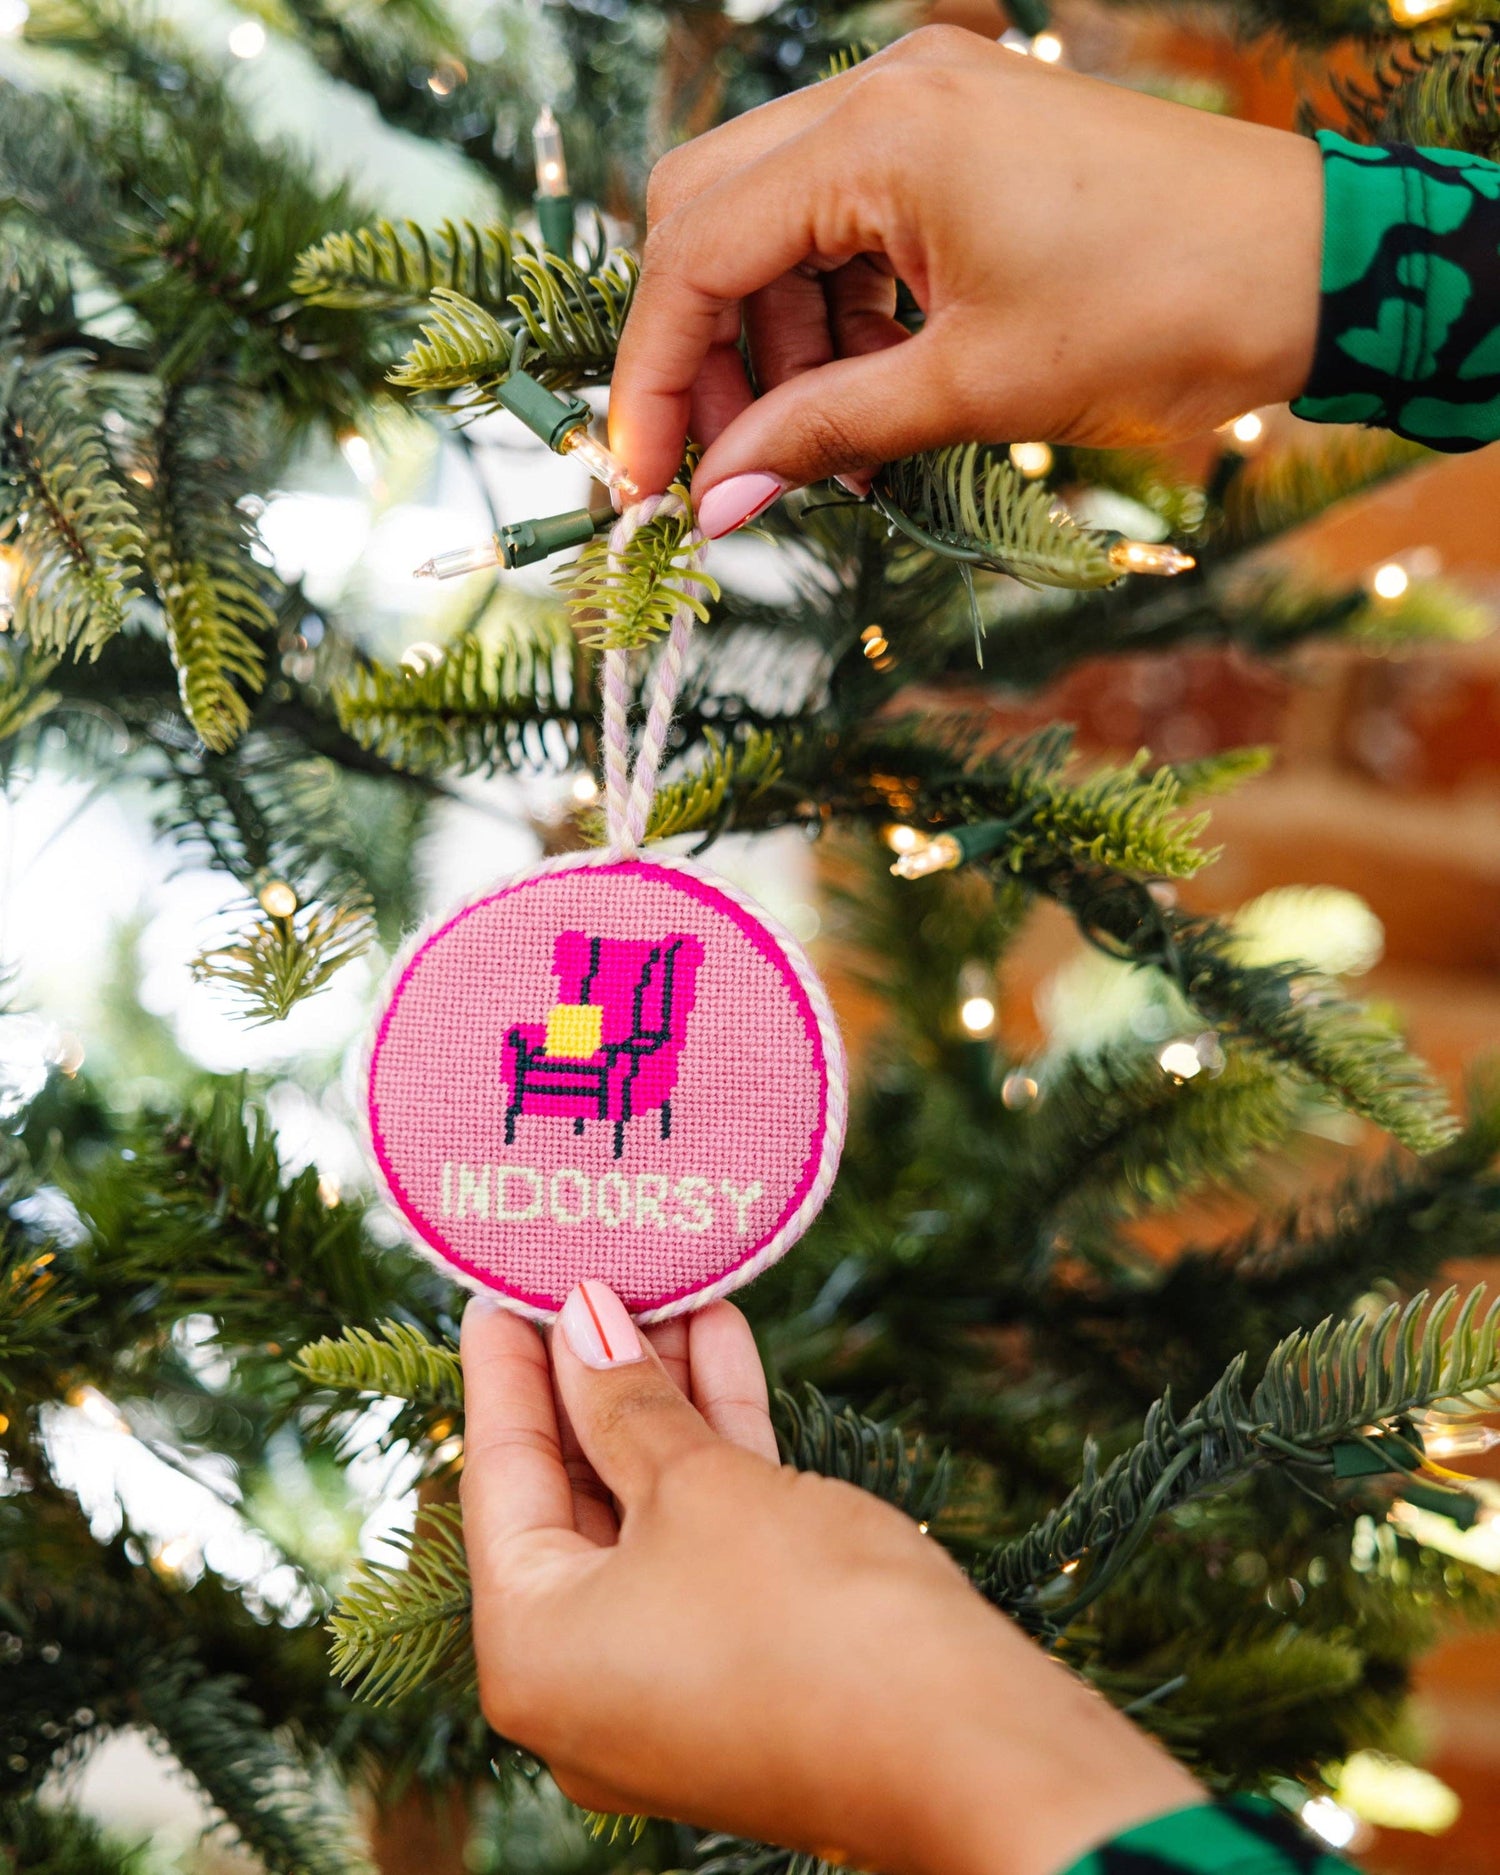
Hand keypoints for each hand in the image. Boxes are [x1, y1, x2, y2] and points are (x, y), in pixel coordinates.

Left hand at [460, 1281, 1200, 1874]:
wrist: (968, 1744)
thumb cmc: (804, 1614)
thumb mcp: (697, 1486)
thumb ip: (626, 1403)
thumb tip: (582, 1324)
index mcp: (531, 1653)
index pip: (498, 1478)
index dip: (504, 1370)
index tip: (500, 1286)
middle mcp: (584, 1679)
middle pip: (571, 1491)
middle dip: (595, 1372)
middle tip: (594, 1270)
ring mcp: (669, 1675)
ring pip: (647, 1506)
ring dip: (662, 1394)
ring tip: (670, 1286)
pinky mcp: (746, 1661)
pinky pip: (706, 1534)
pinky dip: (714, 1444)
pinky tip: (724, 1343)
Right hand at [608, 25, 1322, 534]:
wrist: (1311, 266)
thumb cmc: (1163, 312)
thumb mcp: (972, 389)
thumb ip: (824, 436)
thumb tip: (716, 502)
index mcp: (881, 136)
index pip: (698, 252)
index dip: (654, 377)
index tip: (642, 480)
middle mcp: (887, 92)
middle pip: (711, 213)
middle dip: (699, 348)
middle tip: (717, 461)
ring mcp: (924, 104)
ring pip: (774, 221)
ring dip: (774, 341)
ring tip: (818, 445)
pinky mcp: (959, 138)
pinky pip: (844, 221)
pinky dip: (834, 312)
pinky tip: (864, 394)